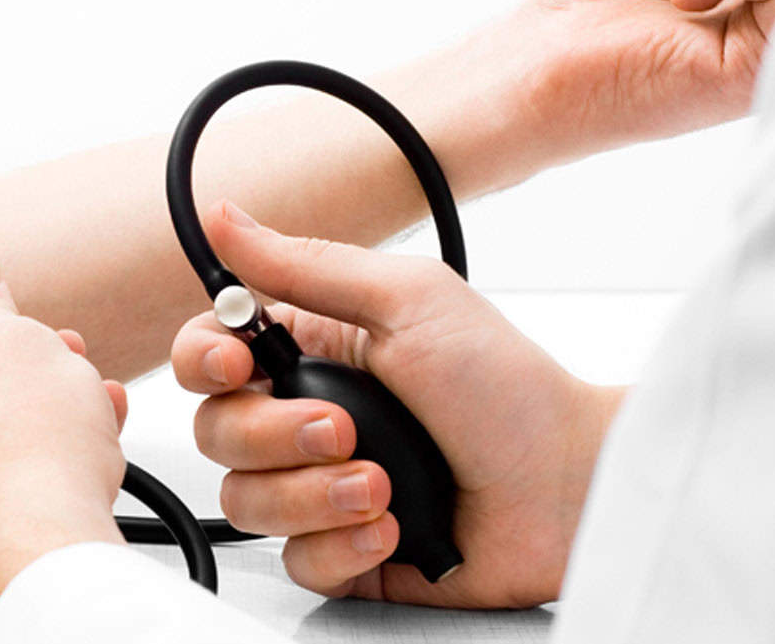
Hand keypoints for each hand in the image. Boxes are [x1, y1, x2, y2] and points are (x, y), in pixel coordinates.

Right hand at [170, 202, 622, 606]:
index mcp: (311, 349)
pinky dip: (342, 547)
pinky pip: (296, 559)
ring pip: (245, 503)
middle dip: (275, 436)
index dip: (205, 362)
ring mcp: (320, 486)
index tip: (238, 367)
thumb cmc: (505, 387)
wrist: (569, 488)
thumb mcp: (408, 301)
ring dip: (313, 496)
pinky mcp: (343, 550)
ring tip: (382, 486)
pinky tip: (392, 529)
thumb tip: (223, 216)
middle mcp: (304, 417)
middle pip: (217, 432)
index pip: (209, 354)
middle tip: (343, 429)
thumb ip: (304, 265)